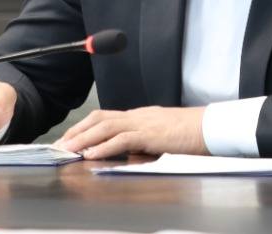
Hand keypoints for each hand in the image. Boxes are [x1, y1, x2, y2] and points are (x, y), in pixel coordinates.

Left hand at [57, 106, 206, 159]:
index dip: (84, 127)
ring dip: (83, 139)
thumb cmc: (192, 133)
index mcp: (140, 116)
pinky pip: (122, 139)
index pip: (105, 117)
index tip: (69, 139)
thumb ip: (144, 142)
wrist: (211, 126)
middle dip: (77, 131)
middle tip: (59, 145)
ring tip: (67, 150)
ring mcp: (144, 123)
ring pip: (105, 126)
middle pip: (99, 118)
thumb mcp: (162, 136)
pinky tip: (91, 154)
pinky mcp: (150, 134)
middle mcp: (138, 116)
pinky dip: (103, 147)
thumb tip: (129, 153)